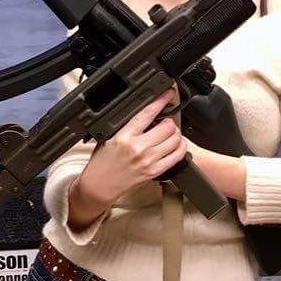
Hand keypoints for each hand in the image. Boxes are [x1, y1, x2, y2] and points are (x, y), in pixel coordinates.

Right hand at [78, 88, 186, 207]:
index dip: (161, 100)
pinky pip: (177, 156)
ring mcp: (148, 160)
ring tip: (170, 134)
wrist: (99, 186)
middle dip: (169, 121)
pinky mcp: (155, 171)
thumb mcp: (110, 137)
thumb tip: (147, 115)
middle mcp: (138, 147)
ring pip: (175, 139)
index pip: (147, 113)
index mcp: (125, 136)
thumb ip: (128, 126)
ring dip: (176, 134)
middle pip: (168, 126)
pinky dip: (180, 147)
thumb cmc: (102, 163)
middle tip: (166, 121)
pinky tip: (176, 145)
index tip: (168, 94)